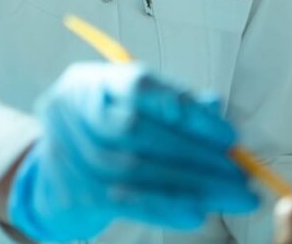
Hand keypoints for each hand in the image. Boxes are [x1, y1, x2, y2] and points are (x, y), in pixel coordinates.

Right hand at [6, 62, 257, 240]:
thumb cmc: (102, 133)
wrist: (50, 176)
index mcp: (91, 80)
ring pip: (136, 168)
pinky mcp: (74, 190)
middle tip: (241, 172)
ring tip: (234, 194)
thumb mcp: (129, 107)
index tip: (228, 135)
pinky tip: (199, 211)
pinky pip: (126, 200)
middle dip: (197, 153)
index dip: (186, 110)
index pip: (140, 85)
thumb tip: (215, 108)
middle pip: (138, 130)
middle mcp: (72, 109)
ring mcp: (68, 151)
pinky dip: (166, 206)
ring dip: (193, 184)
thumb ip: (169, 103)